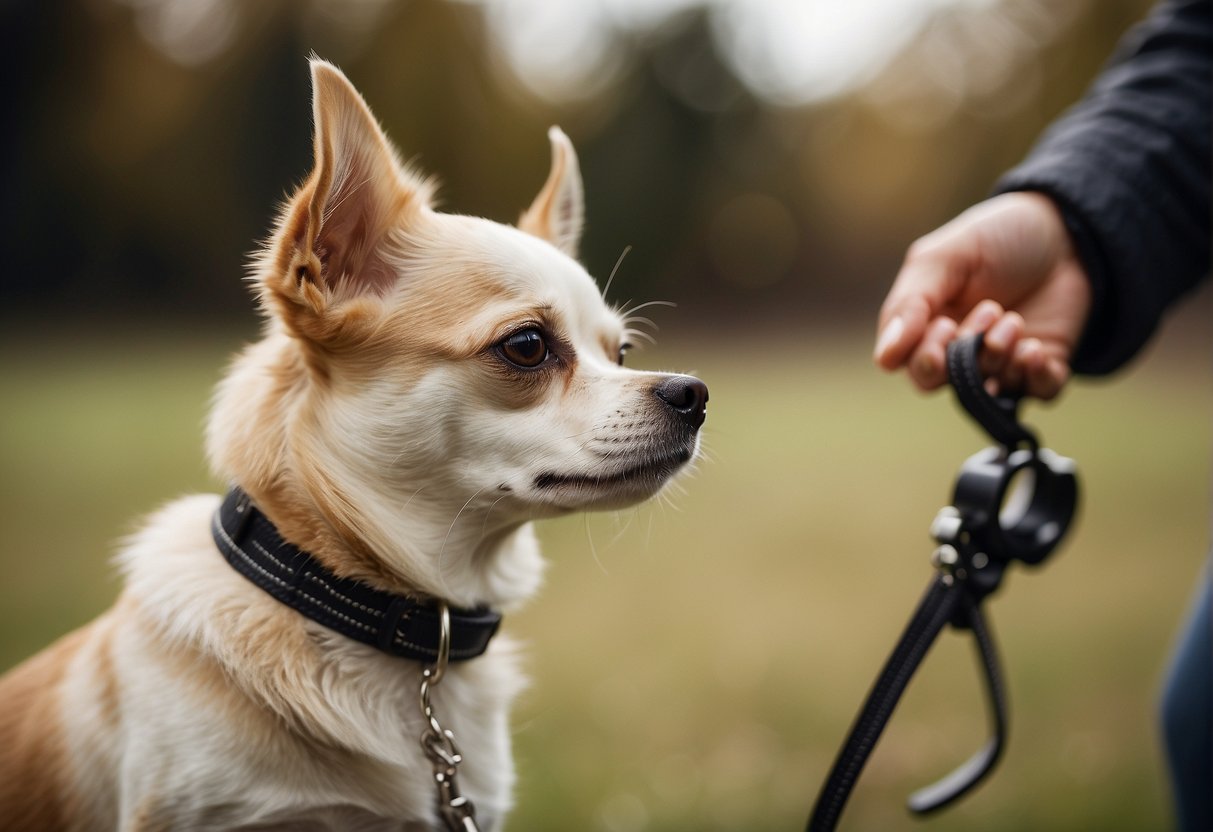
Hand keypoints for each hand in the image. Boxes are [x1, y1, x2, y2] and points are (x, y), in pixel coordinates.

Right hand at [874, 192, 1092, 399]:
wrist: (1068, 228)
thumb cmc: (997, 237)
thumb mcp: (944, 257)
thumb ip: (911, 304)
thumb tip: (885, 359)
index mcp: (929, 322)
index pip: (911, 365)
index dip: (926, 357)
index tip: (946, 324)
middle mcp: (961, 348)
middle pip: (944, 384)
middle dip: (965, 357)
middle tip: (989, 313)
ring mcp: (1004, 359)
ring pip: (990, 390)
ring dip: (1001, 357)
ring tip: (1014, 320)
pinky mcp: (1046, 363)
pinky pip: (1038, 393)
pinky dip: (1036, 379)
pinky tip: (1036, 350)